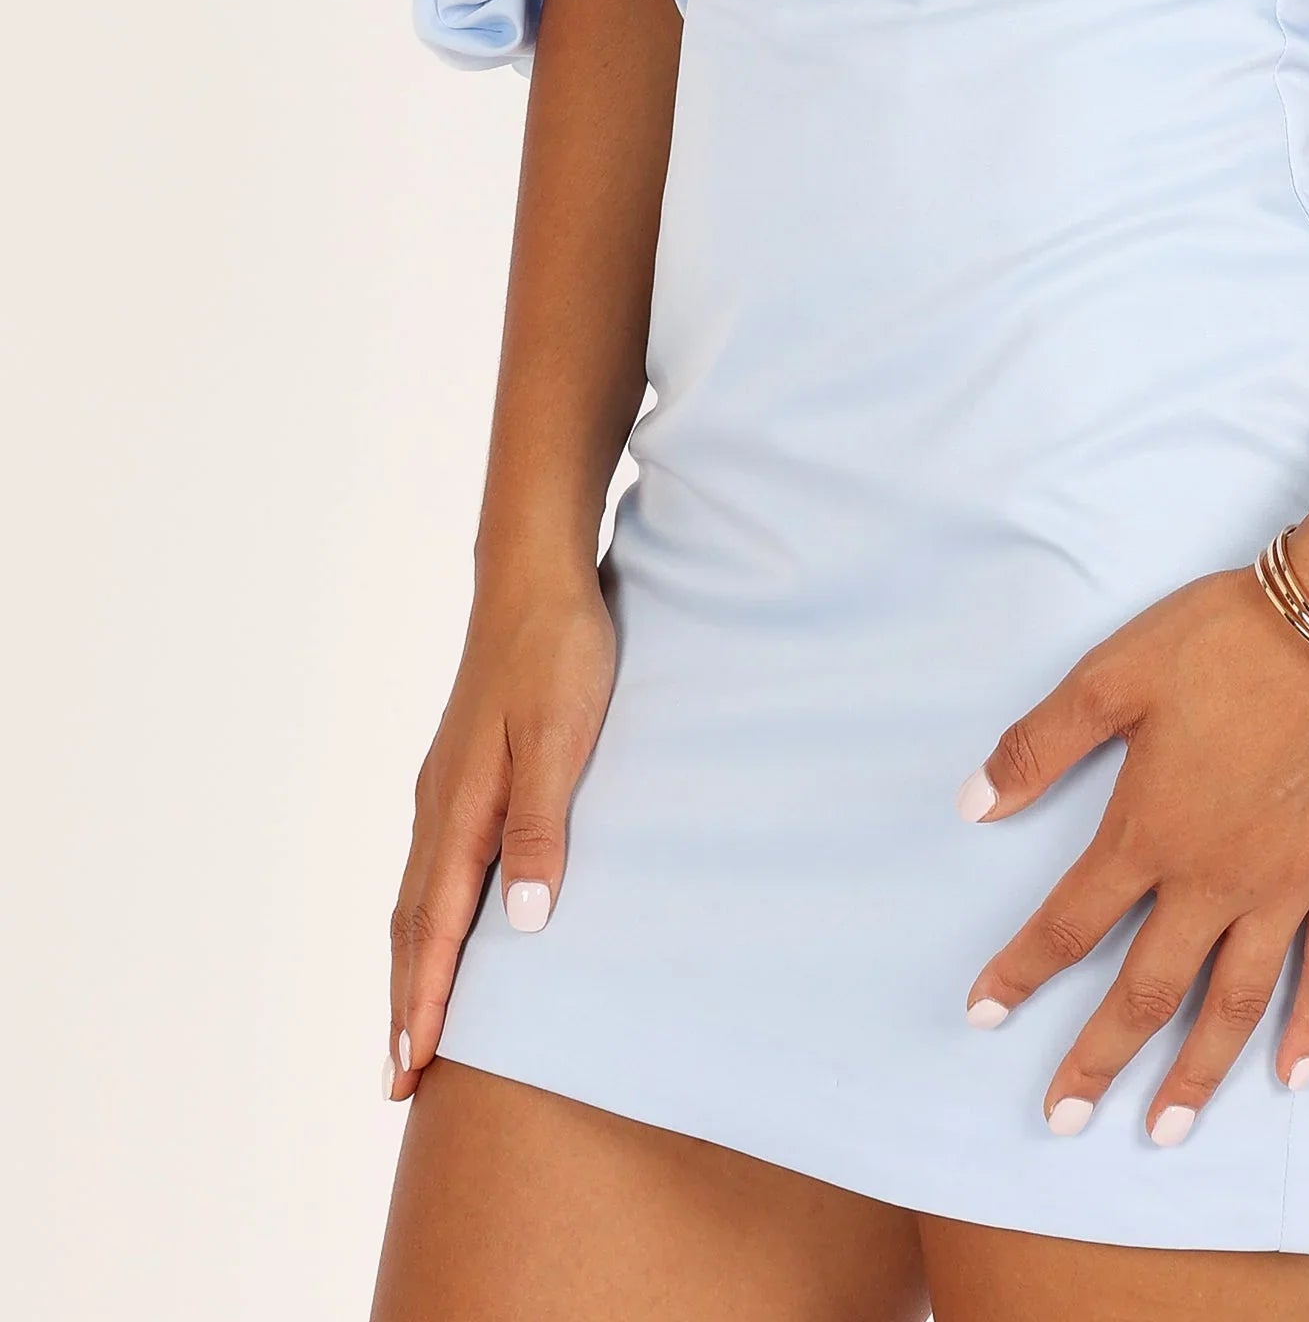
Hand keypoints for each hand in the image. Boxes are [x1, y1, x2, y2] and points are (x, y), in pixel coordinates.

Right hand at [383, 569, 615, 1099]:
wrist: (536, 573)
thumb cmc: (558, 652)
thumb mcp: (562, 739)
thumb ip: (541, 827)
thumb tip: (523, 922)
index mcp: (461, 808)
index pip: (437, 929)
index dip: (426, 1002)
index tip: (412, 1070)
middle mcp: (441, 806)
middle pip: (413, 926)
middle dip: (406, 1004)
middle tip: (399, 1082)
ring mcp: (448, 787)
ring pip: (419, 897)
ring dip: (415, 966)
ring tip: (414, 1026)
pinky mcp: (464, 770)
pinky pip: (436, 866)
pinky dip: (431, 919)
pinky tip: (447, 927)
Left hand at [955, 556, 1308, 1143]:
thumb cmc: (1226, 637)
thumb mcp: (1113, 673)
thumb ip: (1040, 745)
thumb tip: (973, 805)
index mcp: (1150, 832)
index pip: (1070, 924)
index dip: (1021, 972)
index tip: (984, 1014)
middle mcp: (1215, 880)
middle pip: (1147, 990)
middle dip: (1099, 1059)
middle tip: (1064, 1120)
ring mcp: (1288, 886)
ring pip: (1235, 1002)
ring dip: (1197, 1072)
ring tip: (1166, 1129)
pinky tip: (1293, 1074)